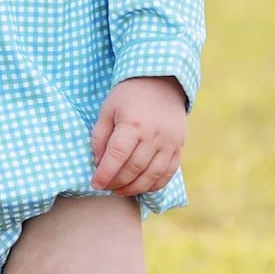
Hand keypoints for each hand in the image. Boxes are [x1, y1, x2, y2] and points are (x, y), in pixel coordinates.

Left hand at [90, 76, 187, 195]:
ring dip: (135, 188)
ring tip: (120, 190)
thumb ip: (100, 136)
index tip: (95, 183)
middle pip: (134, 168)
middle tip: (107, 187)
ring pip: (152, 175)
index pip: (118, 155)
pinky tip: (141, 187)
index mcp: (132, 123)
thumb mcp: (108, 109)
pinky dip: (154, 185)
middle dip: (118, 182)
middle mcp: (153, 135)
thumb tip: (98, 163)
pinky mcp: (179, 147)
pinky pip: (168, 173)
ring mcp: (169, 143)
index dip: (105, 173)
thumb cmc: (128, 96)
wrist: (161, 83)